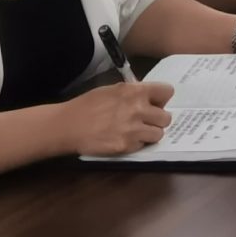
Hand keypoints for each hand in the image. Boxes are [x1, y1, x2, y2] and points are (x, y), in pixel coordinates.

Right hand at [56, 80, 174, 156]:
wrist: (68, 125)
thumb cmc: (87, 105)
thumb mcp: (112, 90)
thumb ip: (133, 93)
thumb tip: (149, 97)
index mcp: (135, 91)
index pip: (167, 91)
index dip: (161, 99)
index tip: (154, 103)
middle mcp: (138, 109)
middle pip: (166, 117)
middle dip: (157, 120)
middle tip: (144, 121)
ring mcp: (133, 129)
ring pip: (159, 134)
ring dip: (150, 134)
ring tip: (135, 132)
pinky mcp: (127, 146)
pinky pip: (143, 145)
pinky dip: (136, 144)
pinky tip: (123, 139)